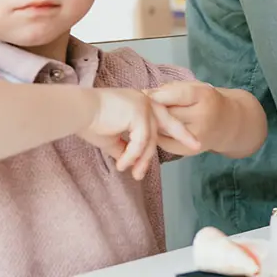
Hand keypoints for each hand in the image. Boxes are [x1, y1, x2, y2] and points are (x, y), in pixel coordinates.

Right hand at [78, 88, 197, 179]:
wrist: (78, 111)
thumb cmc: (91, 122)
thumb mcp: (112, 138)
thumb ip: (124, 148)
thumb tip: (129, 162)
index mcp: (141, 104)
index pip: (162, 118)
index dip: (173, 130)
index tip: (184, 140)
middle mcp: (146, 100)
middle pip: (169, 121)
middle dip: (184, 135)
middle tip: (197, 146)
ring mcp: (144, 104)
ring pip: (152, 138)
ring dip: (143, 160)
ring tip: (136, 175)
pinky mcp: (138, 111)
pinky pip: (141, 140)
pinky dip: (133, 155)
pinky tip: (122, 166)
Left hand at [145, 81, 226, 154]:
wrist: (225, 124)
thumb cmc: (206, 101)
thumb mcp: (195, 87)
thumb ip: (172, 89)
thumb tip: (145, 93)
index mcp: (205, 98)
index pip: (177, 95)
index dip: (158, 94)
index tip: (145, 93)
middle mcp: (201, 119)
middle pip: (167, 113)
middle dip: (152, 109)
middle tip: (143, 105)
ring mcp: (194, 138)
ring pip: (162, 128)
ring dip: (152, 122)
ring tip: (148, 116)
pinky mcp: (185, 151)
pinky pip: (161, 141)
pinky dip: (156, 134)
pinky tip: (156, 128)